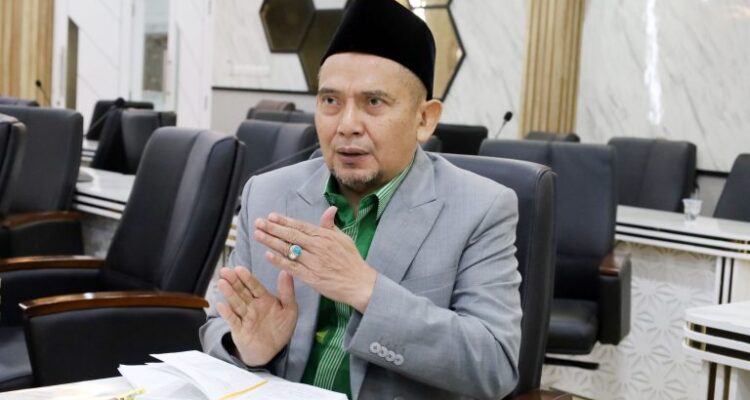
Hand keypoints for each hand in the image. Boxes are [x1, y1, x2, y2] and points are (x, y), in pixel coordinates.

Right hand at [215, 266, 297, 366]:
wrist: (271, 351)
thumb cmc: (280, 329)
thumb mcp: (290, 310)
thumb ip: (288, 292)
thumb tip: (286, 272)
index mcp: (264, 299)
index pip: (255, 286)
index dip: (247, 278)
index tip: (239, 269)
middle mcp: (252, 306)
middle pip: (242, 292)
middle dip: (234, 281)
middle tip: (225, 271)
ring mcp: (245, 317)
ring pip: (236, 303)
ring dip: (229, 294)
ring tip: (222, 283)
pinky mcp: (239, 330)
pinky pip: (233, 321)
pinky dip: (227, 313)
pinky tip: (221, 305)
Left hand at [253, 206, 377, 312]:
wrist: (360, 283)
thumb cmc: (352, 261)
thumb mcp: (344, 239)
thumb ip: (331, 226)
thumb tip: (330, 209)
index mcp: (325, 237)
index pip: (301, 226)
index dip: (284, 221)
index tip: (271, 216)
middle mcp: (318, 247)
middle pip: (291, 236)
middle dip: (272, 228)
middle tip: (258, 222)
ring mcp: (314, 262)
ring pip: (289, 250)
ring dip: (271, 242)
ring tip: (258, 235)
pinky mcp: (311, 277)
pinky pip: (291, 267)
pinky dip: (279, 261)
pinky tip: (268, 255)